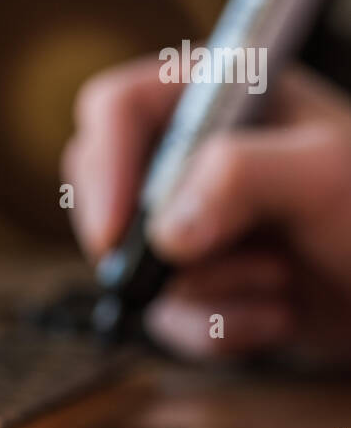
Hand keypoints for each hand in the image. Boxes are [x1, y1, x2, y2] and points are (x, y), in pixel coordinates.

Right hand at [64, 59, 350, 360]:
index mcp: (218, 97)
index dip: (105, 167)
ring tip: (279, 277)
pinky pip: (174, 324)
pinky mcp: (204, 288)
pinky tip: (280, 314)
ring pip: (141, 276)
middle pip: (106, 196)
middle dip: (151, 248)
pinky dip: (225, 330)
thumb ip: (241, 177)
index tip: (116, 232)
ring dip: (213, 292)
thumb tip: (164, 229)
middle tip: (194, 260)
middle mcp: (193, 161)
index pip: (117, 110)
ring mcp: (194, 229)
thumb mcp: (323, 174)